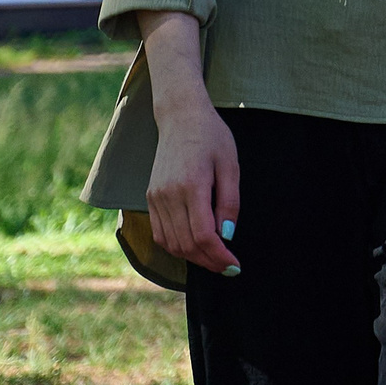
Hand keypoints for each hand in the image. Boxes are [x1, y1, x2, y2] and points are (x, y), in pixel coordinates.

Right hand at [146, 95, 239, 274]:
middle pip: (186, 244)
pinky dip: (177, 247)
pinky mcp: (150, 197)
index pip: (203, 235)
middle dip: (209, 262)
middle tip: (229, 268)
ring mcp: (155, 197)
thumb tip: (227, 236)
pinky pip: (160, 233)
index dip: (219, 256)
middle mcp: (168, 195)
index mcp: (191, 185)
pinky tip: (195, 248)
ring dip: (193, 258)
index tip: (235, 265)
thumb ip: (229, 202)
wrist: (180, 117)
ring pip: (171, 243)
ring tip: (214, 259)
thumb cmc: (212, 137)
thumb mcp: (230, 165)